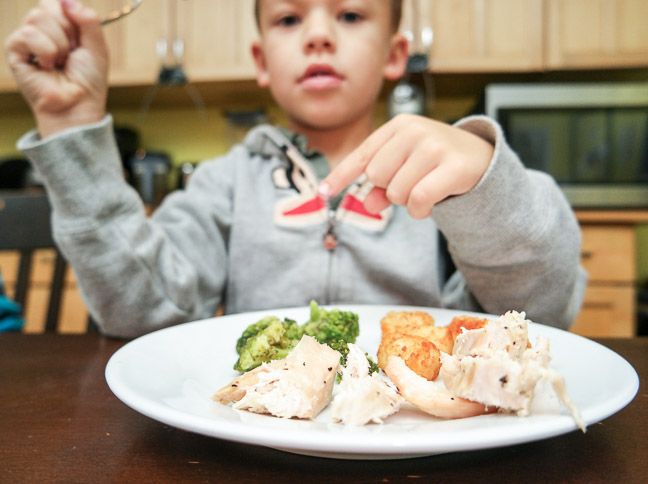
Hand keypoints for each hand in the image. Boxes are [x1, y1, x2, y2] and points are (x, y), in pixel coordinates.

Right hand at [4, 0, 108, 137]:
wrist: (78, 105)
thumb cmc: (88, 81)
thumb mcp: (97, 47)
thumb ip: (88, 20)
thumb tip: (67, 0)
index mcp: (60, 26)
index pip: (59, 1)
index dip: (73, 18)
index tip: (80, 41)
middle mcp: (41, 29)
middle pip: (48, 5)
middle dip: (68, 32)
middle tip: (70, 55)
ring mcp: (26, 39)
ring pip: (38, 17)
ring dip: (58, 45)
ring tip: (60, 63)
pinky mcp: (14, 51)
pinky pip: (28, 35)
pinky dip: (45, 52)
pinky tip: (47, 67)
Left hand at [319, 114, 493, 218]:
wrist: (482, 157)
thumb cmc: (436, 161)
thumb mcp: (406, 168)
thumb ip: (383, 185)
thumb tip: (368, 204)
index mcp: (398, 126)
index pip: (362, 155)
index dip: (340, 176)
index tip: (323, 193)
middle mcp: (414, 131)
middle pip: (377, 177)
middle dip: (390, 189)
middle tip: (412, 183)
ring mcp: (434, 146)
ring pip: (396, 191)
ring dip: (407, 201)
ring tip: (425, 189)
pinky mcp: (453, 166)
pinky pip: (418, 200)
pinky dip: (419, 210)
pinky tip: (430, 203)